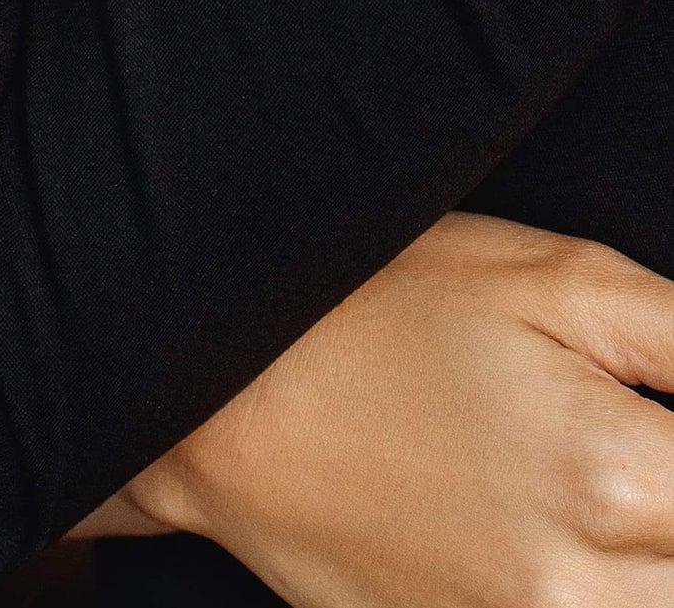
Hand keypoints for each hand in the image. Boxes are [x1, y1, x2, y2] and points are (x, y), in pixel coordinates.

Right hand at [120, 214, 673, 607]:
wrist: (224, 393)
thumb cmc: (380, 309)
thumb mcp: (553, 278)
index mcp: (619, 477)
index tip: (665, 420)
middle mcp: (582, 589)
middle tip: (638, 450)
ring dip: (649, 558)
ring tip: (598, 484)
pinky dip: (600, 592)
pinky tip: (571, 540)